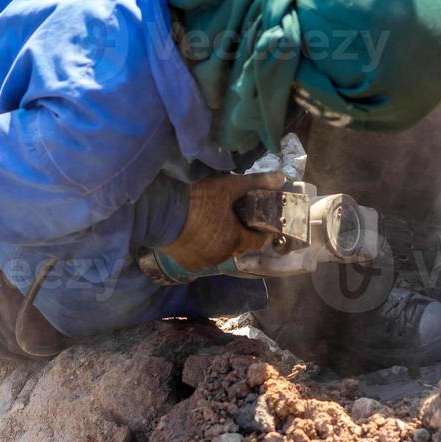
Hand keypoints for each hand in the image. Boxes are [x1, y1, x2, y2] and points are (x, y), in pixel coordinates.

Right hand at [166, 172, 288, 270]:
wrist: (158, 210)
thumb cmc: (196, 198)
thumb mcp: (228, 186)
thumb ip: (256, 182)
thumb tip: (282, 177)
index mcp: (235, 240)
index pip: (258, 241)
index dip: (261, 231)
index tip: (258, 220)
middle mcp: (221, 256)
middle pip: (239, 246)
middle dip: (240, 233)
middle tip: (235, 215)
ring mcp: (203, 262)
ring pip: (220, 253)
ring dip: (222, 241)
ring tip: (215, 222)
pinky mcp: (186, 264)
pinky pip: (203, 257)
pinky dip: (205, 247)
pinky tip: (199, 232)